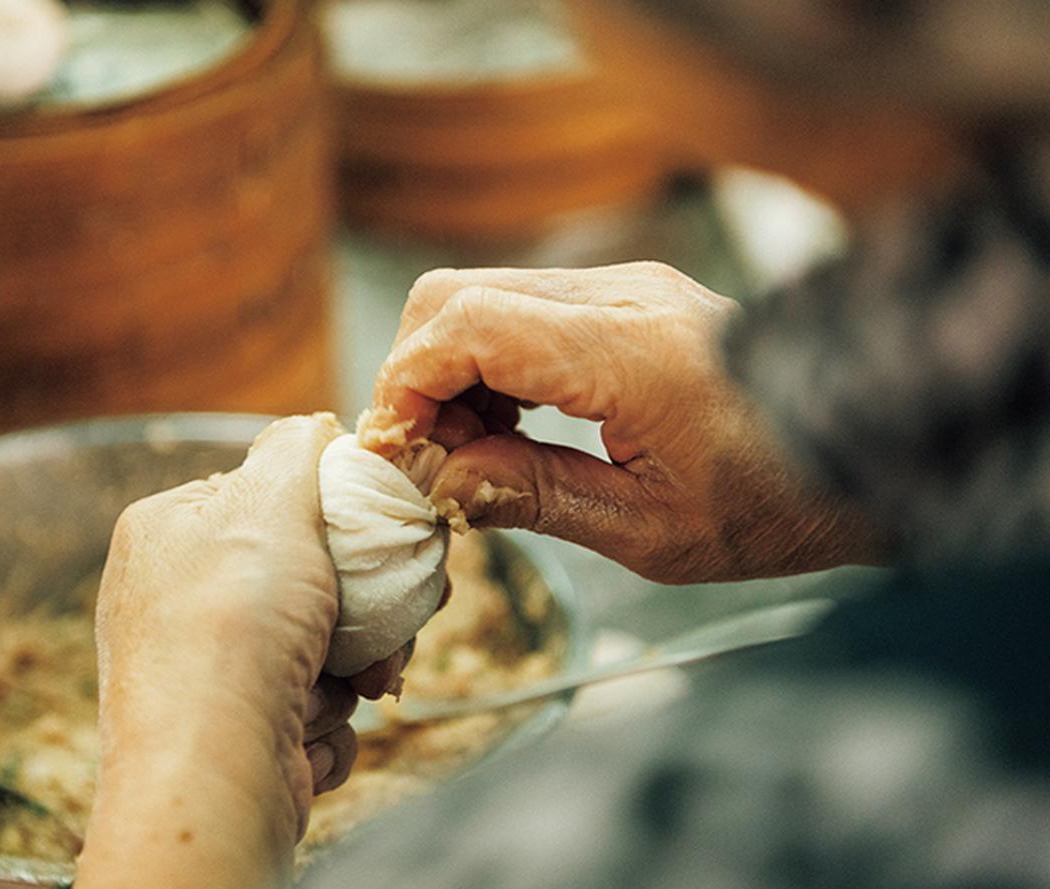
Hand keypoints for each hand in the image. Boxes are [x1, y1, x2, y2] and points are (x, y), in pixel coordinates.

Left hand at [78, 414, 356, 888]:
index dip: (339, 518)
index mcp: (172, 534)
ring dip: (351, 669)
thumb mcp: (268, 505)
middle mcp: (179, 601)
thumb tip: (313, 426)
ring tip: (349, 684)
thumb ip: (295, 451)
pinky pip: (310, 709)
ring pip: (322, 648)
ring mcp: (206, 672)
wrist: (211, 774)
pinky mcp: (235, 733)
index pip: (270, 502)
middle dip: (363, 608)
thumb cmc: (231, 629)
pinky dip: (325, 722)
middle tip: (394, 623)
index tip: (391, 535)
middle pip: (310, 580)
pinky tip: (308, 730)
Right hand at [371, 263, 882, 582]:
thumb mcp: (653, 532)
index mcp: (627, 352)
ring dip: (452, 372)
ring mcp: (625, 284)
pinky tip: (512, 426)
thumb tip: (443, 481)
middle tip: (434, 460)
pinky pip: (522, 309)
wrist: (869, 446)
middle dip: (418, 377)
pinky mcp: (627, 296)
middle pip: (454, 295)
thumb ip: (536, 498)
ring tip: (478, 453)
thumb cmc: (780, 503)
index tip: (400, 455)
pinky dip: (490, 364)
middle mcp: (620, 295)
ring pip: (480, 296)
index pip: (466, 325)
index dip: (407, 385)